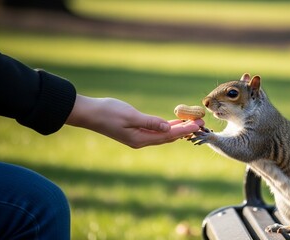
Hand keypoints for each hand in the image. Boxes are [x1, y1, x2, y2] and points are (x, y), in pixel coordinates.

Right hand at [66, 95, 203, 147]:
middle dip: (185, 130)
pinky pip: (155, 131)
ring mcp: (137, 137)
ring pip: (163, 134)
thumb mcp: (130, 116)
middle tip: (201, 123)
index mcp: (140, 139)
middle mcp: (141, 141)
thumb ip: (150, 122)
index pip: (168, 135)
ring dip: (177, 129)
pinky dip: (166, 127)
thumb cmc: (107, 112)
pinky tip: (173, 123)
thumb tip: (167, 128)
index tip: (198, 125)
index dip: (185, 130)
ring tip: (192, 123)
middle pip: (168, 137)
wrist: (88, 113)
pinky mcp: (135, 131)